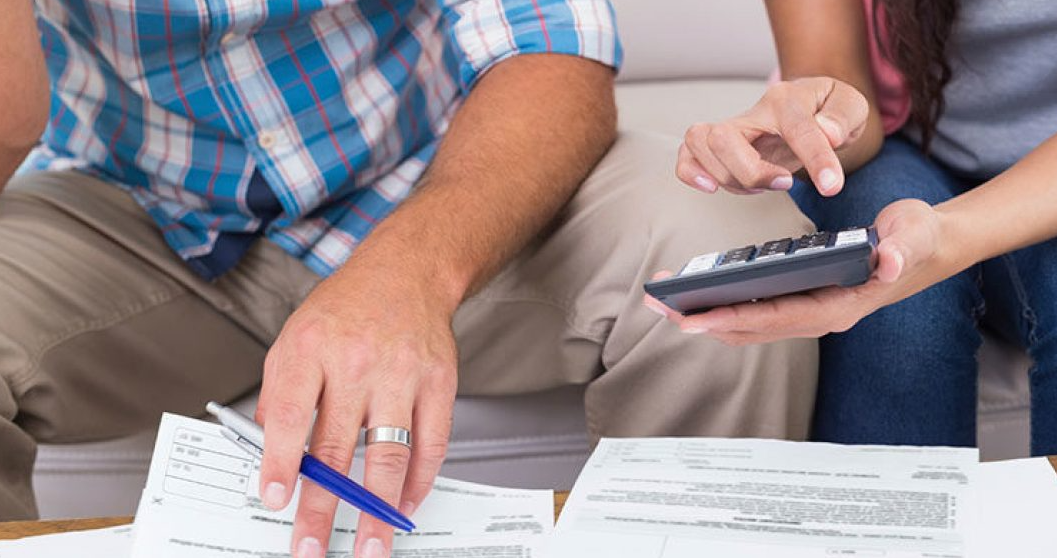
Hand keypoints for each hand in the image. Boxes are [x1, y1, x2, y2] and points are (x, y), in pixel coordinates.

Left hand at [255, 262, 457, 557]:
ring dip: (379, 508)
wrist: (406, 273)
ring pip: (390, 453)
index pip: (291, 414)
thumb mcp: (293, 339)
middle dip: (323, 506)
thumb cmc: (345, 309)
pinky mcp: (439, 381)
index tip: (275, 499)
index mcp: (311, 348)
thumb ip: (279, 397)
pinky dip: (420, 481)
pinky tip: (405, 504)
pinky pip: (432, 443)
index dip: (281, 461)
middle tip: (310, 546)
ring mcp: (402, 372)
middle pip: (338, 446)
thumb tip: (270, 458)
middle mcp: (357, 361)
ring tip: (371, 545)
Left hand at [645, 199, 964, 344]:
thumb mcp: (913, 236)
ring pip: (749, 323)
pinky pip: (755, 310)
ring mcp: (809, 311)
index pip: (776, 318)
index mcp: (839, 306)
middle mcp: (819, 316)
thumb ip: (902, 248)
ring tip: (664, 302)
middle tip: (659, 308)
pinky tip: (696, 293)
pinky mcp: (802, 300)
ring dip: (707, 315)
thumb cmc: (916, 239)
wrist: (926, 246)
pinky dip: (724, 305)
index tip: (695, 319)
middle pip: (752, 327)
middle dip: (704, 320)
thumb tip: (889, 259)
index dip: (734, 319)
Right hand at [676, 77, 868, 195]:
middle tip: (785, 182)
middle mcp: (753, 112)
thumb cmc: (828, 109)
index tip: (832, 185)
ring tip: (760, 186)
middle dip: (752, 171)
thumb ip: (843, 116)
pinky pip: (687, 154)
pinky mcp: (720, 146)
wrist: (812, 108)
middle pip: (724, 136)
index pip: (795, 127)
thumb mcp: (852, 105)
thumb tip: (828, 133)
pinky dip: (691, 172)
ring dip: (728, 176)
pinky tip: (711, 187)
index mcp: (787, 97)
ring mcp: (733, 128)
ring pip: (701, 144)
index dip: (815, 159)